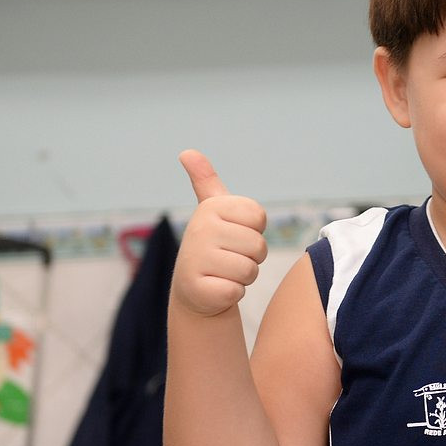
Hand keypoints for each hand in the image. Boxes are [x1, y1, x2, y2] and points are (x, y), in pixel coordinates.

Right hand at [171, 149, 267, 316]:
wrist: (195, 289)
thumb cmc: (214, 246)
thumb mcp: (213, 212)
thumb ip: (206, 182)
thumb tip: (187, 152)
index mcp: (210, 207)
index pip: (259, 217)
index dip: (254, 231)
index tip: (235, 235)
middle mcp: (200, 229)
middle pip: (258, 245)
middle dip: (252, 257)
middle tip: (229, 257)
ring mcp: (197, 260)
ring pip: (250, 269)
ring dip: (244, 276)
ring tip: (223, 272)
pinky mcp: (201, 289)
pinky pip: (238, 290)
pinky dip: (233, 293)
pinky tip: (217, 288)